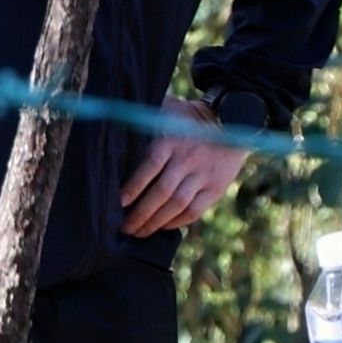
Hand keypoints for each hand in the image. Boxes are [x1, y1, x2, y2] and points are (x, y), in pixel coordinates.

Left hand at [121, 98, 250, 236]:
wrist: (230, 123)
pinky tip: (162, 227)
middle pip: (162, 191)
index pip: (149, 166)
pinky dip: (177, 222)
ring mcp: (203, 175)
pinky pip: (195, 210)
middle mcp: (188, 159)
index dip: (133, 187)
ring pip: (177, 204)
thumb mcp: (165, 110)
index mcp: (171, 140)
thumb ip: (143, 118)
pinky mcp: (216, 188)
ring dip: (156, 222)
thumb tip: (110, 122)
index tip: (117, 203)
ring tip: (139, 232)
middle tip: (124, 228)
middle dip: (140, 214)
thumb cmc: (185, 119)